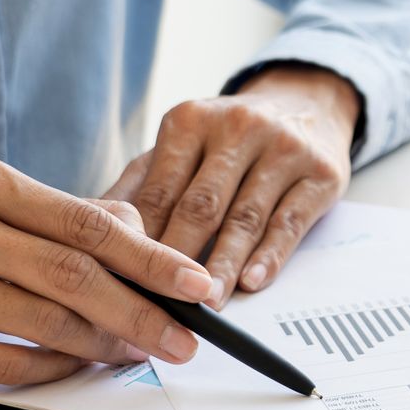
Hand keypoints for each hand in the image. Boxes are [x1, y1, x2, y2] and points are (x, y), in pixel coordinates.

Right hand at [0, 156, 218, 384]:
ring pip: (43, 318)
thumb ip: (61, 219)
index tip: (197, 284)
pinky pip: (3, 360)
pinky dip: (52, 367)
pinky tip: (79, 366)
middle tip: (184, 337)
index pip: (87, 221)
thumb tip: (144, 239)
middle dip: (141, 309)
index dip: (151, 258)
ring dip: (104, 343)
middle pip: (72, 272)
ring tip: (140, 353)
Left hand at [105, 63, 357, 303]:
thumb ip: (139, 188)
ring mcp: (284, 148)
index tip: (123, 283)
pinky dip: (270, 256)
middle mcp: (238, 127)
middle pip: (201, 205)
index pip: (160, 191)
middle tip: (159, 304)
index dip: (140, 240)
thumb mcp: (182, 148)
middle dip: (177, 259)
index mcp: (190, 121)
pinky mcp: (321, 173)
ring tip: (205, 304)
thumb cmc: (229, 141)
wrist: (307, 105)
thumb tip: (88, 238)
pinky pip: (290, 222)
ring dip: (223, 265)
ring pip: (246, 218)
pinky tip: (253, 282)